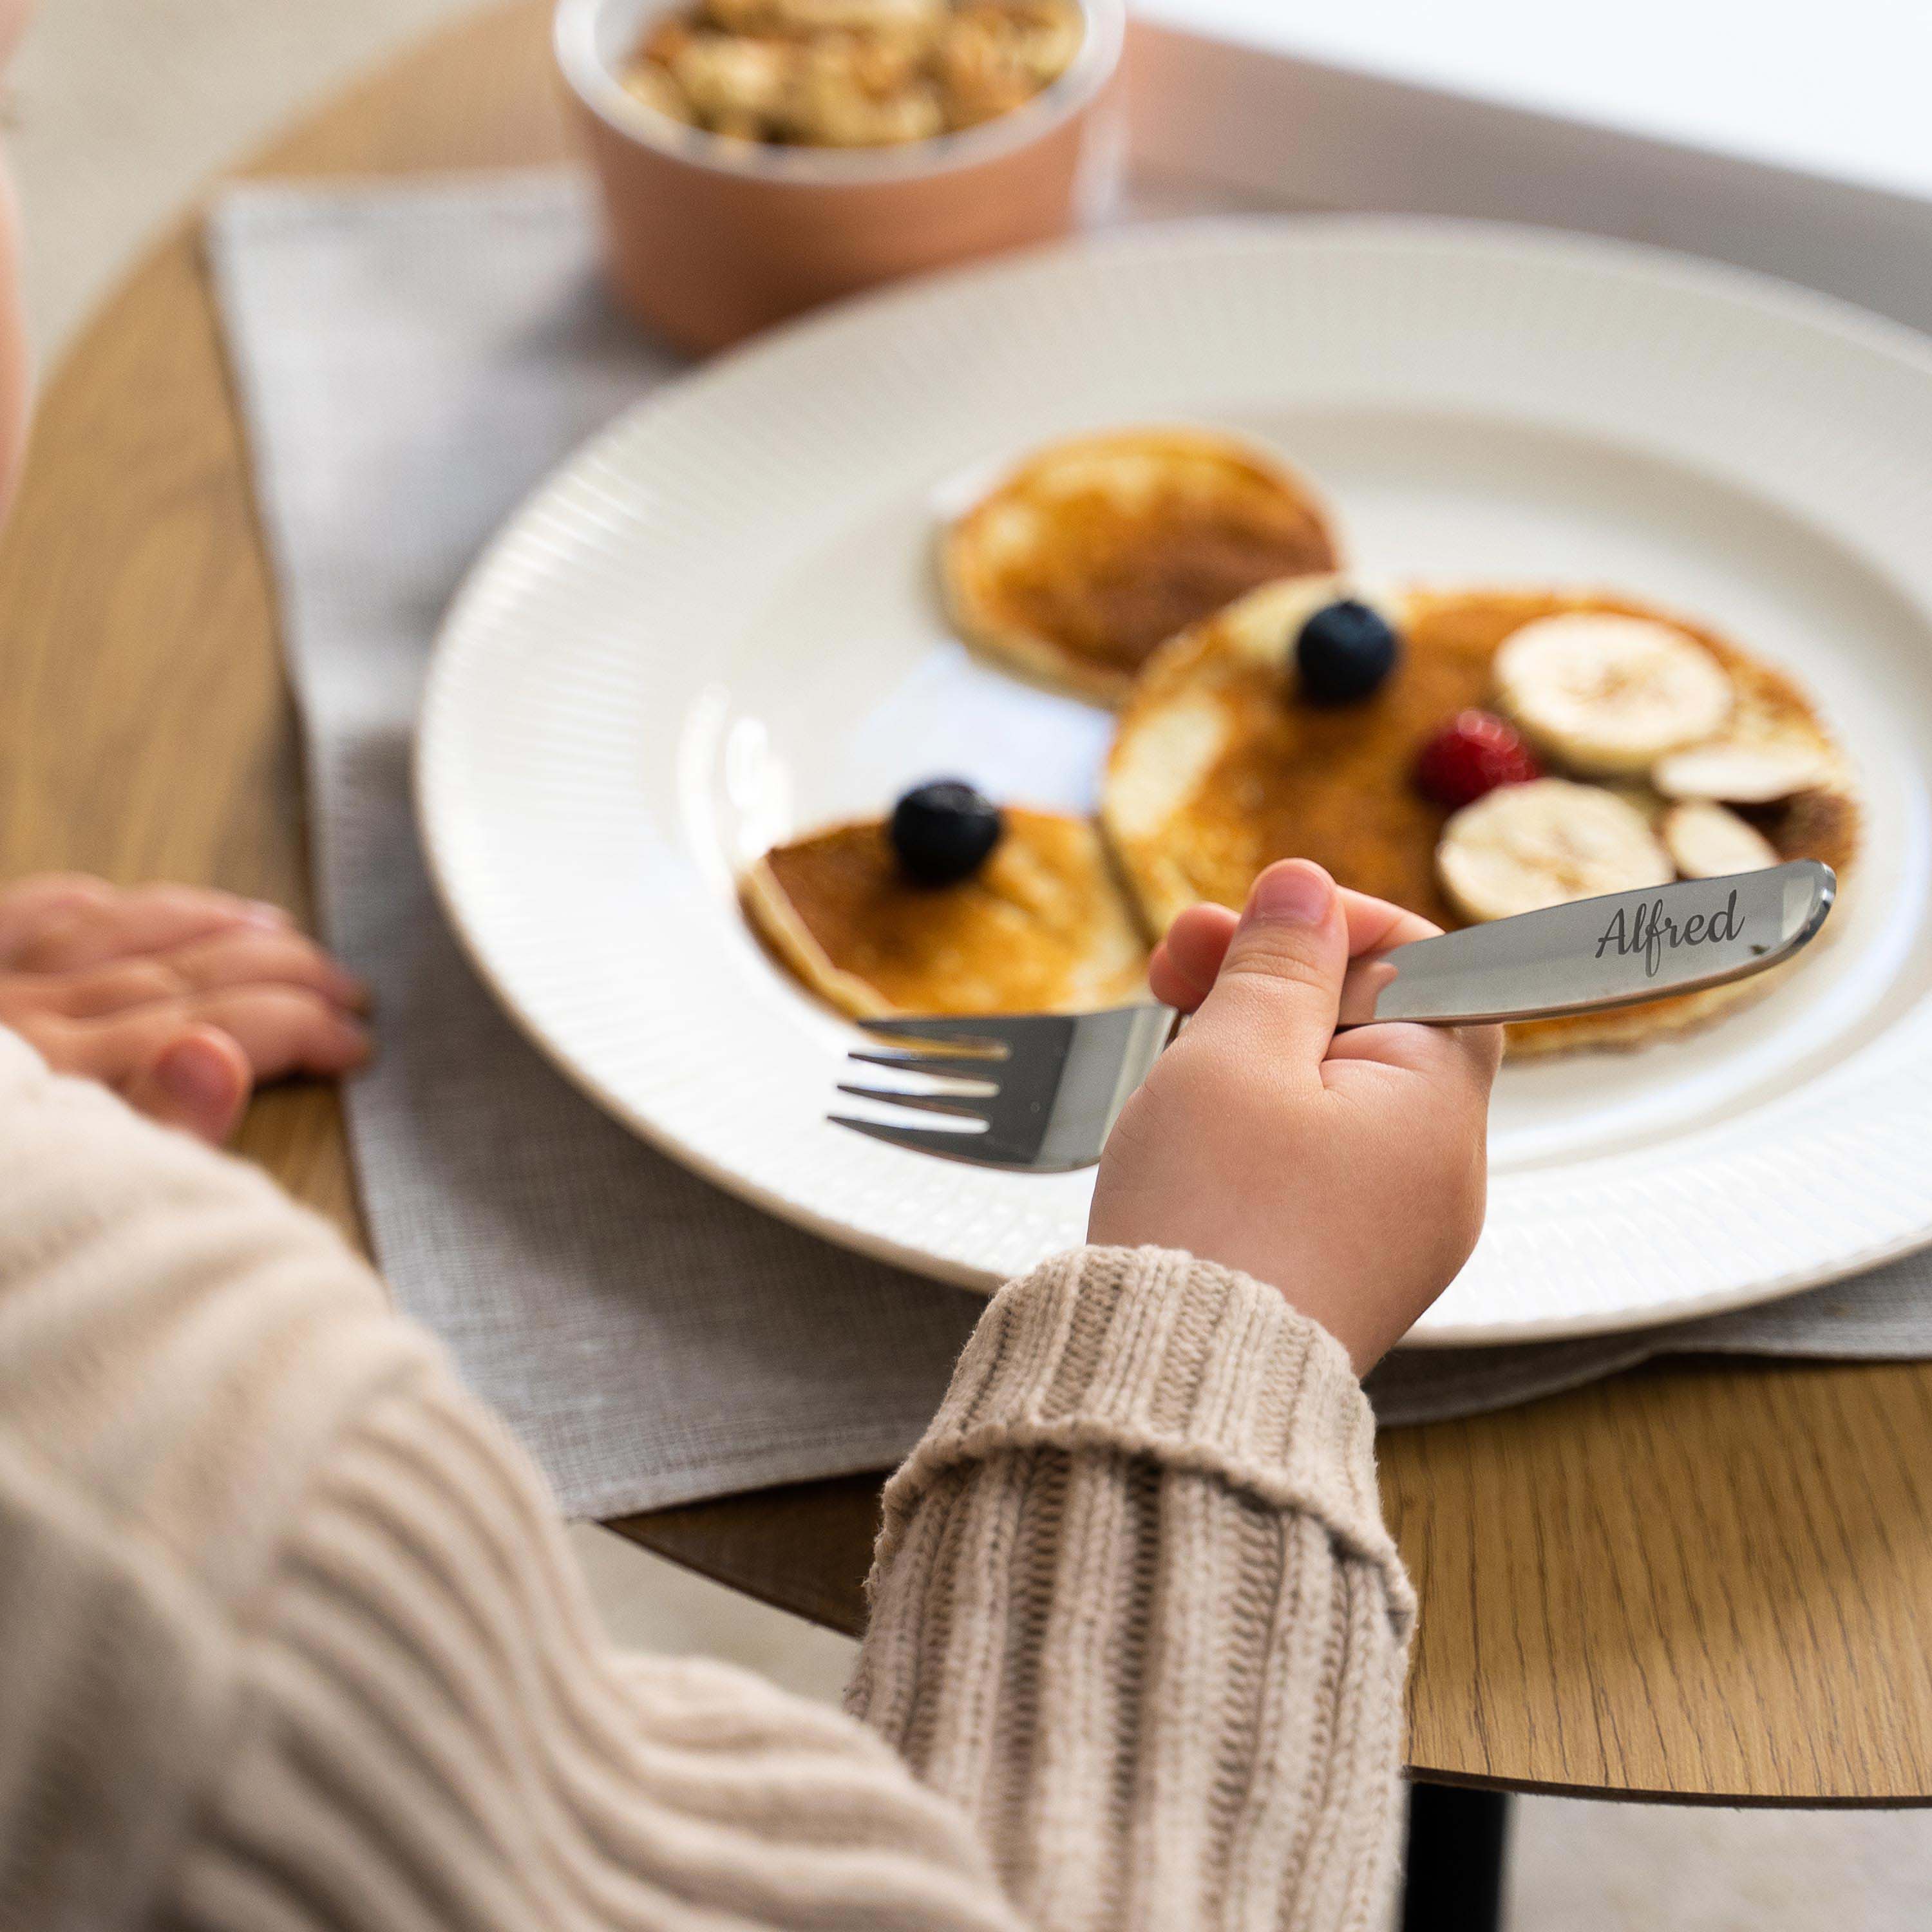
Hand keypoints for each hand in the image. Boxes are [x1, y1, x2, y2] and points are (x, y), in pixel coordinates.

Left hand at [0, 873, 370, 1144]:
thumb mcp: (81, 1200)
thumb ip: (157, 1133)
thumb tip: (219, 1060)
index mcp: (69, 1082)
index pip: (218, 1030)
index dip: (301, 1029)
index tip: (354, 1042)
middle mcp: (27, 1024)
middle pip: (183, 974)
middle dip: (283, 972)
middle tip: (345, 987)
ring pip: (115, 933)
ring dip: (205, 923)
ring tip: (272, 928)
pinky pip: (19, 921)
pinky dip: (72, 904)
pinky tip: (110, 898)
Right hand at [1089, 861, 1501, 1371]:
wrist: (1169, 1393)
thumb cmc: (1208, 1222)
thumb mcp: (1233, 1055)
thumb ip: (1277, 962)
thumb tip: (1307, 887)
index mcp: (1438, 1109)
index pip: (1431, 967)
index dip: (1339, 925)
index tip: (1254, 918)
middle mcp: (1440, 1175)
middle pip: (1376, 1027)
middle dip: (1276, 982)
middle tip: (1177, 960)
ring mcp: (1392, 1232)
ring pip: (1333, 1095)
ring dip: (1254, 1048)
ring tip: (1166, 1042)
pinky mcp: (1337, 1271)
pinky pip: (1311, 1162)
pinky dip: (1254, 1124)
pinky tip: (1187, 1120)